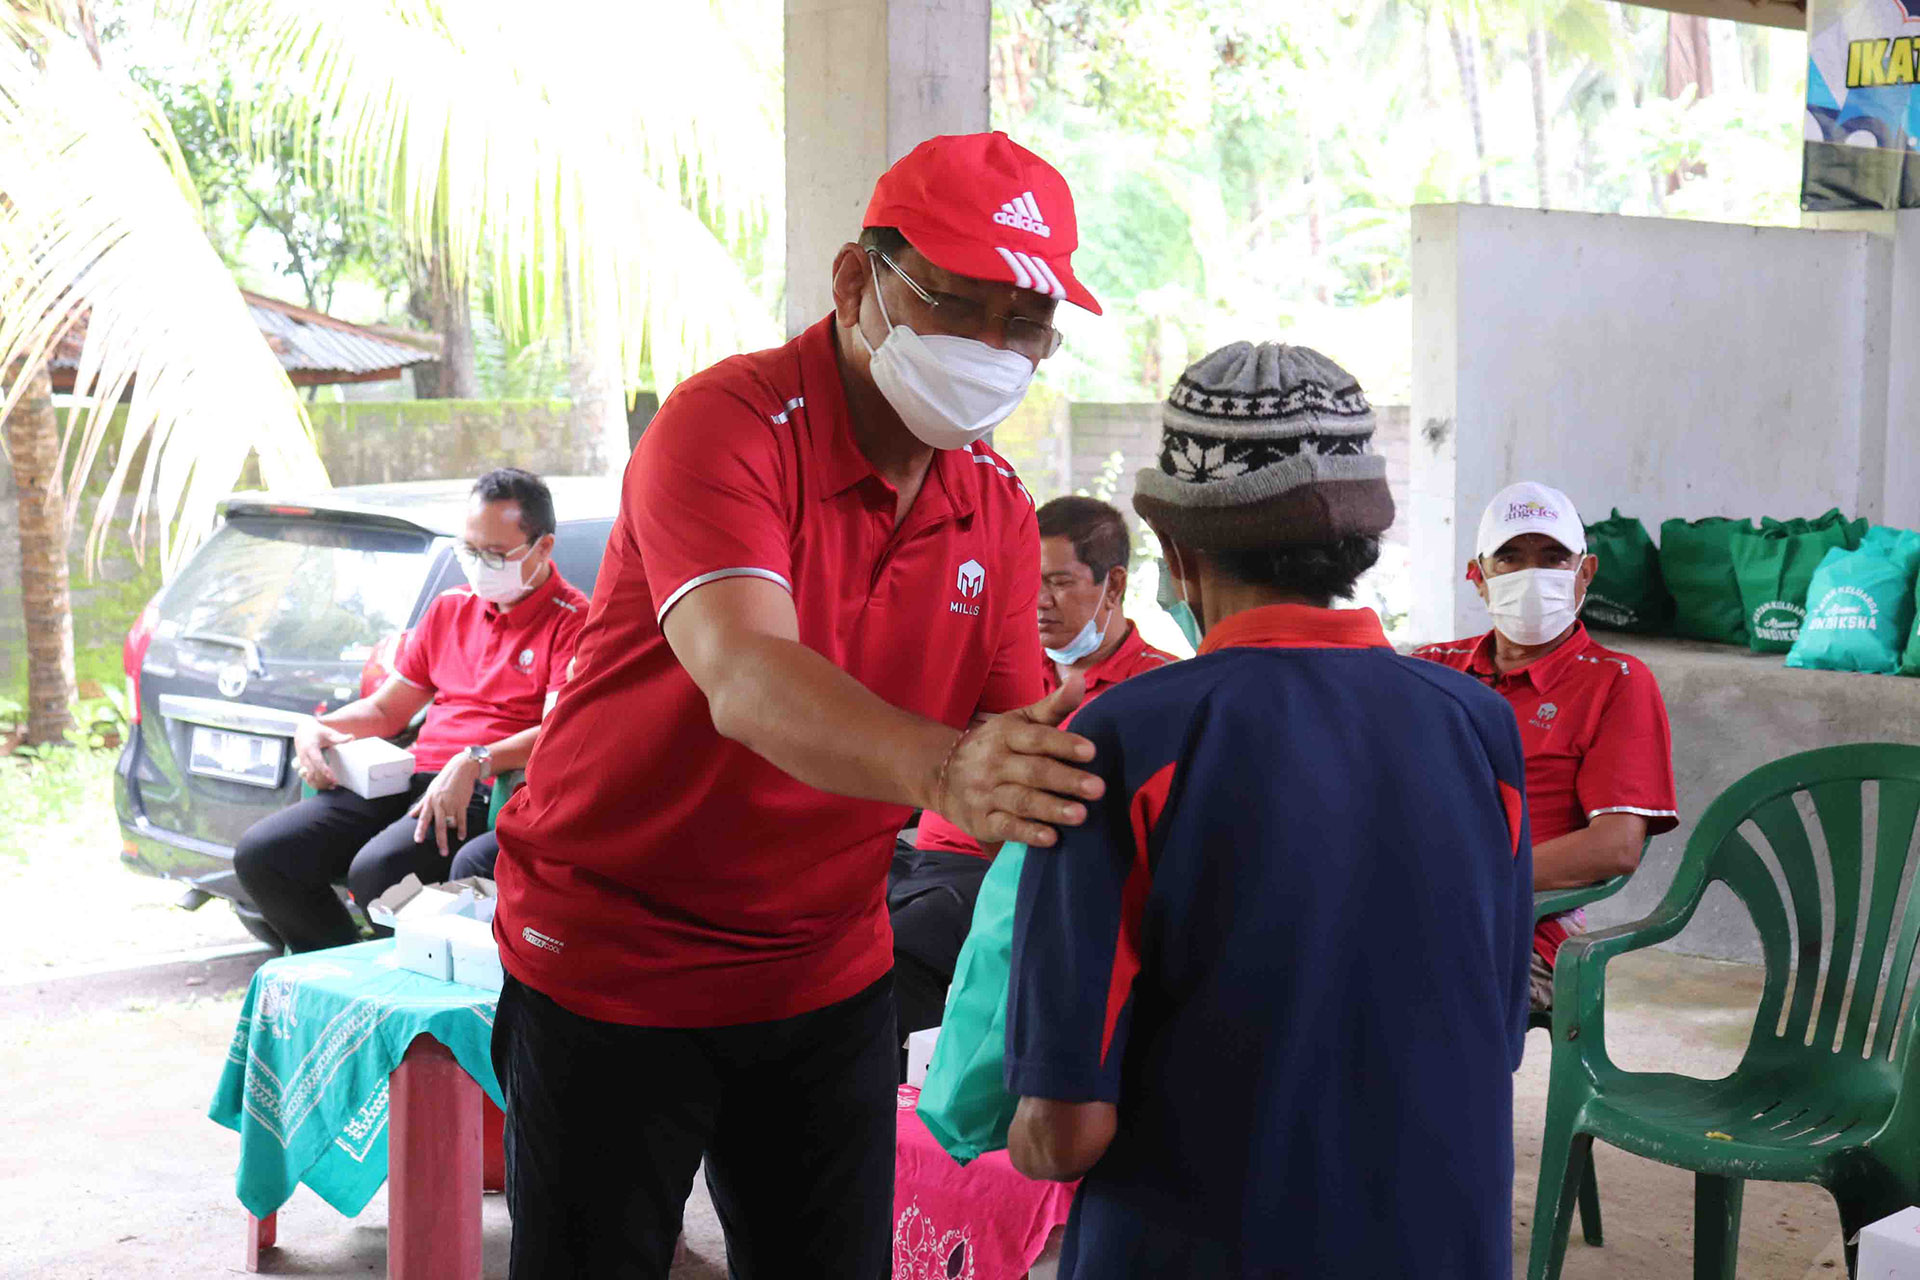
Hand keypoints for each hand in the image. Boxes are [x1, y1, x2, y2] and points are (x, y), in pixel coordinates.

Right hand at [293, 720, 351, 789]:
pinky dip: (314, 782)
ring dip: (318, 783)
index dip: (324, 770)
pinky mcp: (302, 765)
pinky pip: (306, 777)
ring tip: (331, 786)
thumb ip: (339, 737)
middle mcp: (304, 756)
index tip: (332, 777)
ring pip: (308, 776)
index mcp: (310, 747)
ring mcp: (301, 761)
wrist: (302, 729)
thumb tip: (351, 738)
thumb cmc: (316, 731)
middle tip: (335, 783)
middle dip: (323, 779)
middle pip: (312, 772)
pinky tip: (323, 785)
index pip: (317, 761)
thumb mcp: (327, 732)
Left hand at [408, 755, 482, 855]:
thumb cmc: (444, 780)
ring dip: (451, 835)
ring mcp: (452, 804)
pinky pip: (462, 819)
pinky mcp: (462, 803)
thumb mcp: (430, 790)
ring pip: (451, 824)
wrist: (460, 769)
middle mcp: (440, 804)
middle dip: (441, 841)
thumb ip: (421, 804)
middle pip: (440, 826)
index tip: (418, 841)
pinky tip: (461, 837)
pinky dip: (462, 829)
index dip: (421, 830)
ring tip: (450, 844)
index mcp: (430, 801)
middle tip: (442, 853)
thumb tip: (412, 815)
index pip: (424, 818)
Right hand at [932, 680, 1103, 848]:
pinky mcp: (982, 821)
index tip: (1090, 751)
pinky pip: (1006, 827)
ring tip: (1081, 815)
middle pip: (1034, 772)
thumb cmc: (994, 746)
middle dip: (1066, 780)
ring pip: (1022, 800)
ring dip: (1052, 808)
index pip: (1036, 738)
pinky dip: (1028, 833)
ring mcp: (986, 793)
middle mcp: (994, 763)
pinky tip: (1051, 838)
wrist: (941, 775)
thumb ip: (1053, 706)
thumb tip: (1079, 678)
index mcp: (1005, 735)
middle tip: (1098, 789)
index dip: (1063, 744)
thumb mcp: (1019, 722)